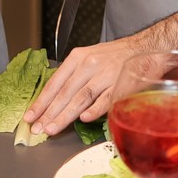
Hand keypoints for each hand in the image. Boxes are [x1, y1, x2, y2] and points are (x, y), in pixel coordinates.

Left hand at [25, 37, 145, 135]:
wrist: (146, 48)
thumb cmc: (117, 56)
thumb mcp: (90, 57)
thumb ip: (74, 76)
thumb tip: (56, 99)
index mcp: (78, 58)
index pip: (55, 83)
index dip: (41, 101)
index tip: (31, 116)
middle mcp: (89, 65)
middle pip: (65, 93)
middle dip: (49, 113)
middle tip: (38, 128)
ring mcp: (105, 75)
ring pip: (80, 98)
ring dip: (64, 115)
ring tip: (52, 129)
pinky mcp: (121, 84)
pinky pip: (105, 99)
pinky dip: (94, 110)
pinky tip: (83, 119)